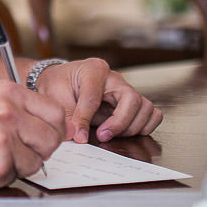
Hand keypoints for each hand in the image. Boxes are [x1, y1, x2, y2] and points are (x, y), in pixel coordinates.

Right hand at [0, 81, 66, 189]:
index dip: (53, 130)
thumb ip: (21, 109)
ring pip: (37, 161)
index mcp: (8, 92)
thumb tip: (61, 126)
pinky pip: (18, 176)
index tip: (42, 137)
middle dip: (40, 150)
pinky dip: (4, 176)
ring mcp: (4, 139)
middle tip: (17, 151)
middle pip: (52, 138)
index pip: (56, 113)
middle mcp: (9, 112)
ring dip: (20, 164)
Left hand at [34, 59, 162, 142]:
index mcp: (94, 69)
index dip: (86, 118)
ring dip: (132, 127)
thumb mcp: (56, 97)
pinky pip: (151, 114)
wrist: (61, 82)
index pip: (95, 96)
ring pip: (145, 108)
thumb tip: (78, 136)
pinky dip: (143, 126)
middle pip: (132, 100)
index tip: (79, 135)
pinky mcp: (131, 103)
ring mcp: (125, 90)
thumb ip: (67, 116)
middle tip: (102, 136)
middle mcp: (114, 78)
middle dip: (118, 123)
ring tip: (111, 134)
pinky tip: (124, 132)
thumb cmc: (58, 85)